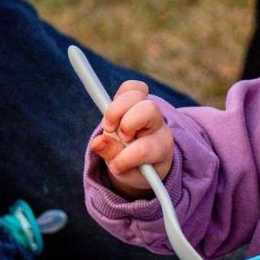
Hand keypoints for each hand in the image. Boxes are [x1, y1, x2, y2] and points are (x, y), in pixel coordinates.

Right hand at [89, 80, 173, 197]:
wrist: (147, 160)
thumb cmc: (136, 168)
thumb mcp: (127, 172)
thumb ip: (112, 156)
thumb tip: (98, 142)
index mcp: (161, 148)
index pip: (145, 147)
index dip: (126, 157)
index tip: (115, 167)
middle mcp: (159, 125)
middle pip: (148, 109)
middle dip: (126, 122)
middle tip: (116, 136)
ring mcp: (150, 109)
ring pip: (136, 94)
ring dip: (116, 109)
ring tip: (110, 127)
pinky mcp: (140, 99)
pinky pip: (130, 87)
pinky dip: (117, 98)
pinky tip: (113, 116)